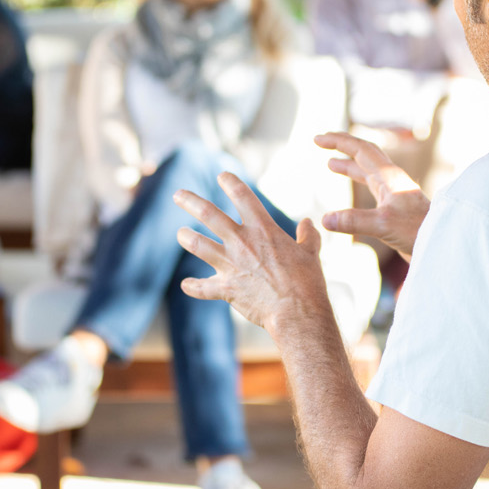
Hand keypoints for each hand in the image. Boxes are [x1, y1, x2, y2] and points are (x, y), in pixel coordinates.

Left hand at [173, 172, 330, 332]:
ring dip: (187, 238)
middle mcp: (242, 242)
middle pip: (209, 215)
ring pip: (199, 245)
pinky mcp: (226, 289)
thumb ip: (308, 236)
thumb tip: (309, 223)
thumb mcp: (311, 253)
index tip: (222, 175)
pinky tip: (185, 285)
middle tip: (177, 194)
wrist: (296, 312)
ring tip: (180, 233)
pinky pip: (203, 288)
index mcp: (263, 229)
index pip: (243, 196)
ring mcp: (231, 265)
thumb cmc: (307, 281)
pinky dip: (193, 286)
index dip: (230, 182)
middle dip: (191, 201)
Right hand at [314, 132, 428, 257]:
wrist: (440, 242)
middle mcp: (391, 179)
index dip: (338, 142)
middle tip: (322, 142)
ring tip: (331, 164)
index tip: (318, 139)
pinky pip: (372, 185)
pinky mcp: (395, 205)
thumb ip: (353, 221)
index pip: (360, 149)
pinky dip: (358, 181)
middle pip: (364, 154)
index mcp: (388, 176)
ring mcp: (393, 191)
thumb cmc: (417, 230)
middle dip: (342, 146)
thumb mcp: (383, 224)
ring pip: (367, 170)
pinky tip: (353, 190)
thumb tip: (325, 219)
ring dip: (349, 165)